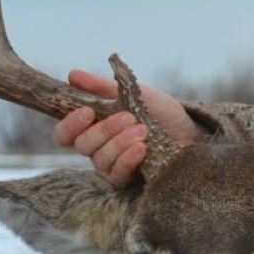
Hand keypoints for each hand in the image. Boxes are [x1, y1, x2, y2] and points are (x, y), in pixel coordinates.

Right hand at [53, 68, 200, 186]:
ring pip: (100, 160)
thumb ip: (102, 87)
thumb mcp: (132, 93)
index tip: (88, 112)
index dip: (70, 125)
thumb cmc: (159, 112)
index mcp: (93, 127)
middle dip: (105, 130)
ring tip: (143, 131)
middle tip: (129, 117)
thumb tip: (73, 75)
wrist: (189, 131)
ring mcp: (111, 165)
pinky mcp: (127, 178)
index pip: (65, 134)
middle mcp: (97, 148)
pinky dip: (128, 159)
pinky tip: (142, 148)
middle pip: (82, 145)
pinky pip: (117, 174)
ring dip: (120, 143)